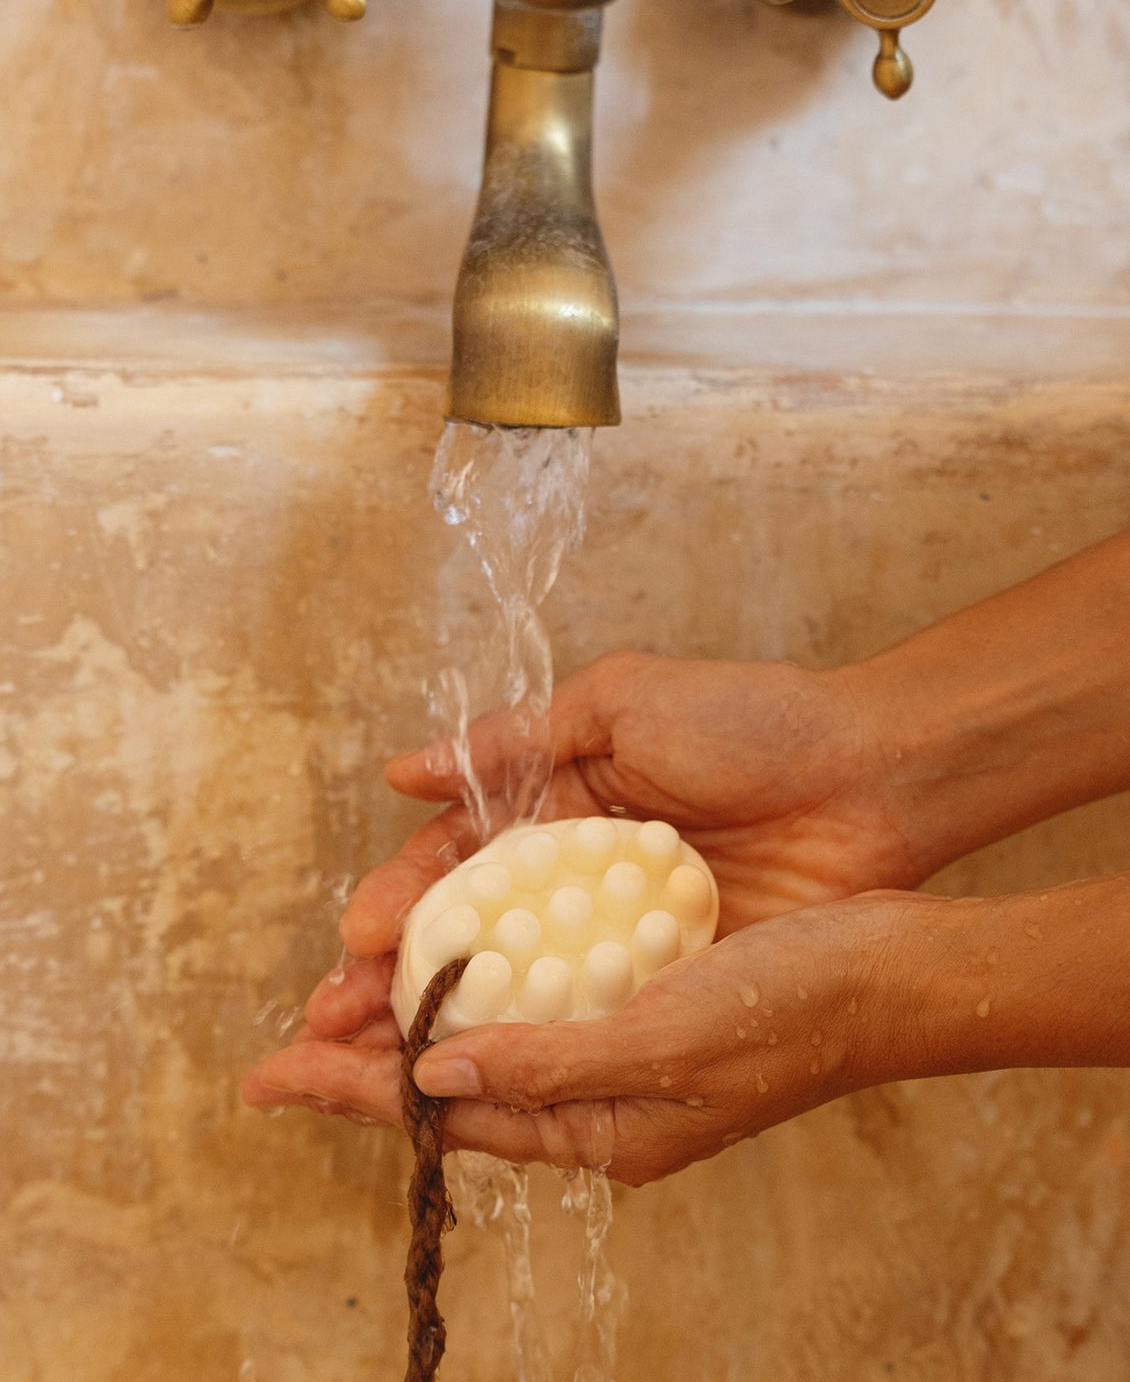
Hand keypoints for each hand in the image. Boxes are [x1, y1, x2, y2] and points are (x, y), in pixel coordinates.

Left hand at [244, 891, 926, 1184]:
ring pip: (493, 1028)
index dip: (356, 1091)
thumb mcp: (666, 1046)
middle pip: (459, 1077)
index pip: (452, 1115)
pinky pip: (542, 983)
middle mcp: (602, 1091)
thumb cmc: (792, 1012)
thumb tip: (435, 1076)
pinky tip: (458, 937)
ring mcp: (621, 1039)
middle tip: (289, 1033)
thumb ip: (550, 1064)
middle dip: (370, 1056)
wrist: (891, 966)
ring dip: (420, 1006)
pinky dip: (488, 965)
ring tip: (350, 985)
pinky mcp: (643, 985)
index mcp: (605, 1126)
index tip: (273, 1075)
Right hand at [303, 652, 913, 1041]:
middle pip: (473, 942)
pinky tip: (479, 1075)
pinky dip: (532, 1048)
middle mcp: (581, 883)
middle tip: (330, 1027)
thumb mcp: (622, 703)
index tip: (354, 944)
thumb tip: (401, 773)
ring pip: (518, 995)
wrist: (872, 775)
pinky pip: (591, 1021)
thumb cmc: (751, 723)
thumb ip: (515, 739)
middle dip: (399, 984)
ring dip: (444, 1029)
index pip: (459, 866)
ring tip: (374, 1067)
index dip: (402, 904)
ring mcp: (625, 942)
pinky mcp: (674, 984)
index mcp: (561, 809)